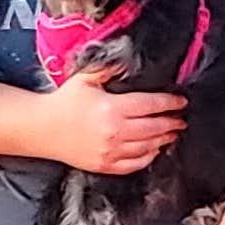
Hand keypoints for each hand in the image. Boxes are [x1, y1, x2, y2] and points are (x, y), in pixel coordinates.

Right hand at [39, 68, 185, 176]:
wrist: (43, 129)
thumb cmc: (64, 103)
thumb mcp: (86, 78)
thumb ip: (109, 68)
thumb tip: (128, 58)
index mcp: (112, 108)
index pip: (151, 105)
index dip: (170, 103)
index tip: (180, 101)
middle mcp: (114, 132)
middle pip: (154, 128)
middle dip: (171, 123)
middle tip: (180, 119)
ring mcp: (111, 151)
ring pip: (148, 147)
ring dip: (164, 140)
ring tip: (172, 134)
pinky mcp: (105, 165)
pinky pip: (134, 164)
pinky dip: (148, 157)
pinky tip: (154, 150)